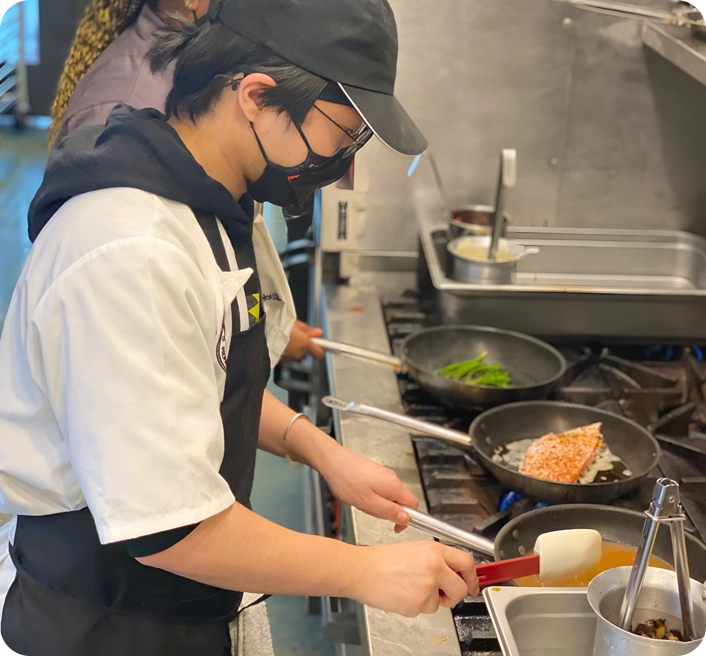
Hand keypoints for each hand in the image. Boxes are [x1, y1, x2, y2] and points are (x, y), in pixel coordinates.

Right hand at [280, 320, 324, 362]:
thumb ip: (308, 330)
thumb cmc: (278, 326)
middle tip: (297, 334)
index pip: (319, 353)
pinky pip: (286, 355)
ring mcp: (288, 358)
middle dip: (303, 344)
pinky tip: (281, 342)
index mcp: (304, 344)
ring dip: (294, 347)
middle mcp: (298, 354)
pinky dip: (285, 350)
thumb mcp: (296, 323)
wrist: (263, 333)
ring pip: (295, 353)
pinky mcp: (280, 360)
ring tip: (286, 337)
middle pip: (305, 351)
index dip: (319, 348)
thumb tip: (318, 333)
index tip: (318, 342)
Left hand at [320, 447, 418, 531]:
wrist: (332, 461)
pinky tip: (359, 495)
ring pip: (389, 497)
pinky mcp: (376, 474)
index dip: (407, 518)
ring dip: (377, 504)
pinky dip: (371, 497)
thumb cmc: (346, 480)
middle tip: (369, 509)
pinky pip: (380, 491)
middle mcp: (392, 478)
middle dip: (386, 511)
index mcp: (394, 485)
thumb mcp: (368, 502)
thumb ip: (389, 511)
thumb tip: (407, 519)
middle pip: (400, 502)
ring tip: (361, 501)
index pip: (413, 505)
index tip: (395, 526)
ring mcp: (384, 475)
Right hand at [348, 541, 478, 616]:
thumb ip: (437, 559)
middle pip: (461, 588)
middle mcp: (435, 567)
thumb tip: (453, 572)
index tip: (472, 583)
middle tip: (445, 594)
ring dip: (431, 600)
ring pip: (442, 602)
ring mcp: (427, 587)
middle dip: (455, 594)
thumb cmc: (383, 559)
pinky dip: (417, 605)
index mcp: (434, 550)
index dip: (472, 576)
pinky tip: (403, 594)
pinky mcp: (418, 604)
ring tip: (410, 586)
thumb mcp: (414, 549)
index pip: (466, 562)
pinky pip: (426, 609)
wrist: (363, 570)